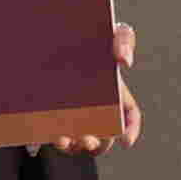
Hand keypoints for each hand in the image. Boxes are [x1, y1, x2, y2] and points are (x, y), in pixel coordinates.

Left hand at [31, 19, 140, 158]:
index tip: (126, 140)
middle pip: (104, 136)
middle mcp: (98, 109)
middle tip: (88, 138)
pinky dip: (55, 139)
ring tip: (63, 140)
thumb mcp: (111, 33)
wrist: (55, 39)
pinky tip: (49, 134)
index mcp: (117, 95)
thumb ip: (124, 40)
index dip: (131, 130)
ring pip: (79, 141)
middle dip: (99, 143)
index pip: (130, 117)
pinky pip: (58, 135)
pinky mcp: (56, 116)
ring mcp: (77, 114)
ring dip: (74, 146)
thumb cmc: (91, 38)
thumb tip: (124, 60)